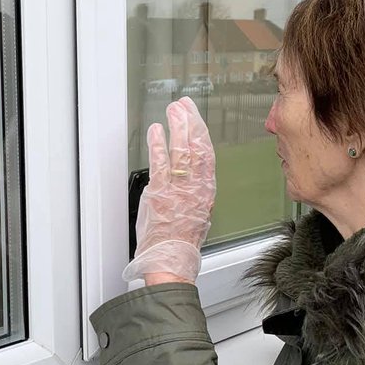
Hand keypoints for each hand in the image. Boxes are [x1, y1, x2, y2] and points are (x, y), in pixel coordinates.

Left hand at [124, 95, 215, 283]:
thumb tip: (193, 183)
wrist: (172, 259)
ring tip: (172, 111)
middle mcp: (196, 187)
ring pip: (182, 151)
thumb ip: (196, 195)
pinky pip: (160, 163)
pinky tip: (156, 130)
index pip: (207, 155)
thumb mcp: (199, 216)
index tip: (196, 119)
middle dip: (190, 122)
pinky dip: (158, 144)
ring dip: (177, 127)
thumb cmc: (182, 242)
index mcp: (206, 192)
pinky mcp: (161, 192)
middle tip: (183, 105)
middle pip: (196, 147)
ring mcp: (179, 188)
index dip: (201, 134)